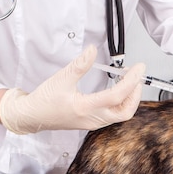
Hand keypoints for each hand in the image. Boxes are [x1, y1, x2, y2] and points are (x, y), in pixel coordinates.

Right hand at [0, 45, 144, 133]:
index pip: (117, 96)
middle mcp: (92, 119)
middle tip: (137, 77)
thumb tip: (92, 50)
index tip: (139, 68)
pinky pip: (113, 116)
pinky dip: (120, 103)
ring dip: (129, 99)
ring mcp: (93, 123)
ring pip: (121, 115)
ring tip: (128, 81)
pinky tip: (118, 91)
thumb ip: (79, 65)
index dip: (131, 81)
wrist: (33, 116)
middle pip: (126, 112)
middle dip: (135, 94)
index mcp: (85, 108)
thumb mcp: (61, 78)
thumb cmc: (44, 100)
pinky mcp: (91, 122)